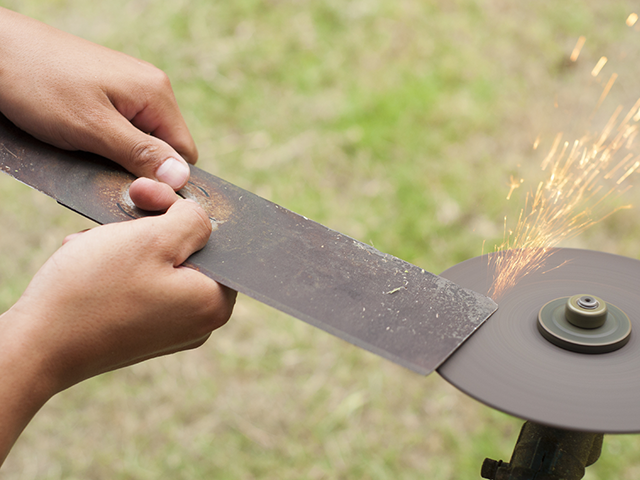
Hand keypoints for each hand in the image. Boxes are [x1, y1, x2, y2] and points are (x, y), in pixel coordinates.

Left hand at [0, 7, 195, 189]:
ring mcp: (127, 88)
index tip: (133, 187)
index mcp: (156, 93)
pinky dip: (101, 141)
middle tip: (100, 169)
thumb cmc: (39, 82)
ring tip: (83, 150)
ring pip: (138, 141)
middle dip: (136, 166)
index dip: (163, 178)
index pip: (184, 153)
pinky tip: (77, 138)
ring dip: (115, 156)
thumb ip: (140, 154)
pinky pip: (118, 129)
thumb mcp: (93, 128)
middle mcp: (148, 88)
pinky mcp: (106, 92)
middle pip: (162, 148)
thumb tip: (180, 178)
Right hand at [0, 179, 235, 463]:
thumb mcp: (152, 238)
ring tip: (94, 243)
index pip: (218, 241)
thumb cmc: (94, 291)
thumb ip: (191, 220)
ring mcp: (171, 331)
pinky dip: (118, 268)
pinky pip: (142, 286)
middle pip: (188, 252)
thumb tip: (201, 219)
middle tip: (122, 213)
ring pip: (160, 265)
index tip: (150, 198)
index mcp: (214, 303)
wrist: (35, 346)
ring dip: (129, 243)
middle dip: (151, 226)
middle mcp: (200, 322)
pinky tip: (91, 261)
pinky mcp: (143, 334)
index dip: (184, 212)